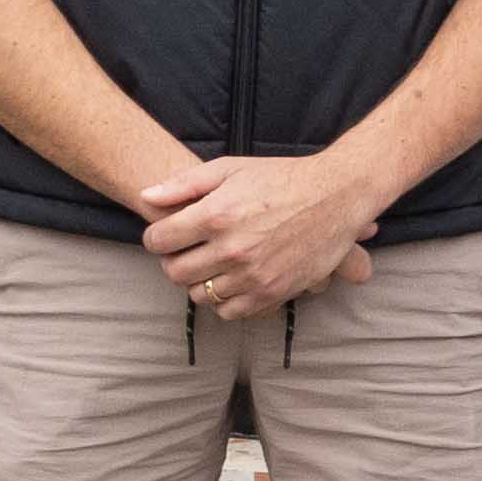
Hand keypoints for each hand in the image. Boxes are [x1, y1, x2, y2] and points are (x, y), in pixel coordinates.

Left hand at [134, 145, 387, 321]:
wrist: (335, 196)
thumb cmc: (280, 178)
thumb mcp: (230, 169)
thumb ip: (184, 184)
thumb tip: (145, 198)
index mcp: (216, 215)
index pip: (158, 241)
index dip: (156, 237)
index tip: (166, 234)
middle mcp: (231, 249)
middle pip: (174, 273)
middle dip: (173, 261)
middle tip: (186, 251)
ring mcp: (252, 275)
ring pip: (199, 295)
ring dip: (198, 282)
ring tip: (211, 263)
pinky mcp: (272, 293)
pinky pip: (229, 312)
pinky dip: (224, 300)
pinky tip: (232, 279)